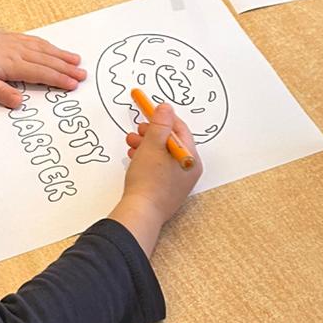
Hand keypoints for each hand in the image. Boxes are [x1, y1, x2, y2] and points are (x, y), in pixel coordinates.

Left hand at [0, 29, 84, 107]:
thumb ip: (1, 93)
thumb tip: (19, 104)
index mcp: (12, 65)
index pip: (41, 73)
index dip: (58, 79)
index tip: (73, 84)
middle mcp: (18, 52)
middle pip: (47, 61)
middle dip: (66, 68)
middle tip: (83, 74)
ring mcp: (16, 43)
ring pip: (44, 50)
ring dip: (61, 55)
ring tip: (76, 61)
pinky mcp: (11, 38)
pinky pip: (36, 41)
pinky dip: (49, 46)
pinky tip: (54, 49)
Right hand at [109, 103, 201, 255]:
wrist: (141, 213)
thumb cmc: (149, 181)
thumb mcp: (153, 145)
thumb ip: (160, 124)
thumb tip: (166, 108)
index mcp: (191, 159)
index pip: (180, 130)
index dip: (163, 118)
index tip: (149, 111)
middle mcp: (188, 171)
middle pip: (171, 142)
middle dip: (152, 133)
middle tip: (138, 129)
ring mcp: (178, 183)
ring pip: (163, 155)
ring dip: (146, 146)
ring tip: (131, 144)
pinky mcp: (166, 191)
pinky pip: (159, 168)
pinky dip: (147, 160)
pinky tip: (134, 158)